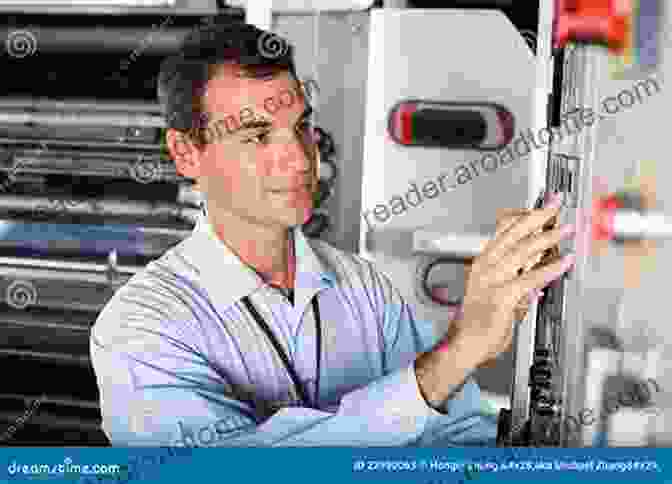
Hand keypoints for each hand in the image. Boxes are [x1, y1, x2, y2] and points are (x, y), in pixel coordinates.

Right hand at [446, 194, 574, 369]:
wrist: (464, 343)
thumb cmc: (478, 321)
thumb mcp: (495, 292)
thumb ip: (517, 279)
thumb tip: (538, 272)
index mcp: (483, 262)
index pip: (504, 230)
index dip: (525, 214)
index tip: (542, 204)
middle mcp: (486, 266)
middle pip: (514, 233)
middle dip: (538, 216)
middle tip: (556, 204)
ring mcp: (492, 280)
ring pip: (523, 251)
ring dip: (549, 237)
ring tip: (567, 229)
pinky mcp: (502, 296)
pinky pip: (531, 278)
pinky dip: (550, 269)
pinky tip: (565, 262)